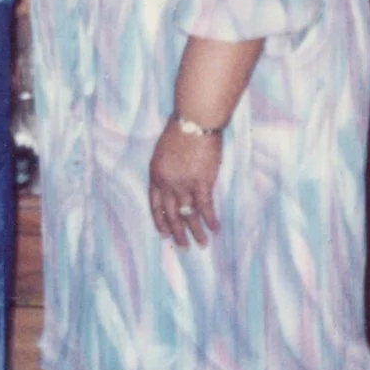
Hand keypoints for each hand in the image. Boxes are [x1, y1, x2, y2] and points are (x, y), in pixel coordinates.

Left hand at [148, 123, 222, 248]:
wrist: (194, 121)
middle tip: (183, 248)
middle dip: (177, 233)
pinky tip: (214, 229)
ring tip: (201, 245)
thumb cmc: (181, 129)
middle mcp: (167, 183)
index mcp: (156, 174)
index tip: (164, 233)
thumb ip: (167, 168)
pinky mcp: (202, 182)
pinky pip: (205, 207)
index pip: (155, 204)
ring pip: (188, 215)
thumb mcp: (164, 150)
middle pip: (171, 214)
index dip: (160, 220)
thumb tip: (175, 179)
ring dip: (195, 232)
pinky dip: (210, 220)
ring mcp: (184, 184)